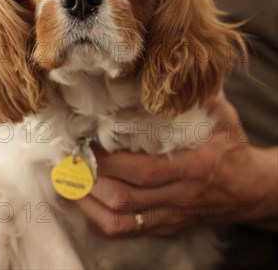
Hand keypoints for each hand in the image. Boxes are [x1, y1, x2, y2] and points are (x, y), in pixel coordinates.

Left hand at [75, 97, 277, 236]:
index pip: (145, 170)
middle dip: (90, 179)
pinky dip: (101, 220)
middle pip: (125, 197)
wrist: (251, 189)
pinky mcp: (165, 226)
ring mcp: (171, 215)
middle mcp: (179, 196)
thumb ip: (190, 102)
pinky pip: (128, 231)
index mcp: (193, 167)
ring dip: (88, 203)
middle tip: (67, 158)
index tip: (87, 141)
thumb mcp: (221, 117)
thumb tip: (152, 86)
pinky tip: (85, 202)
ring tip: (66, 181)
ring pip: (121, 220)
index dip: (111, 160)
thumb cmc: (231, 147)